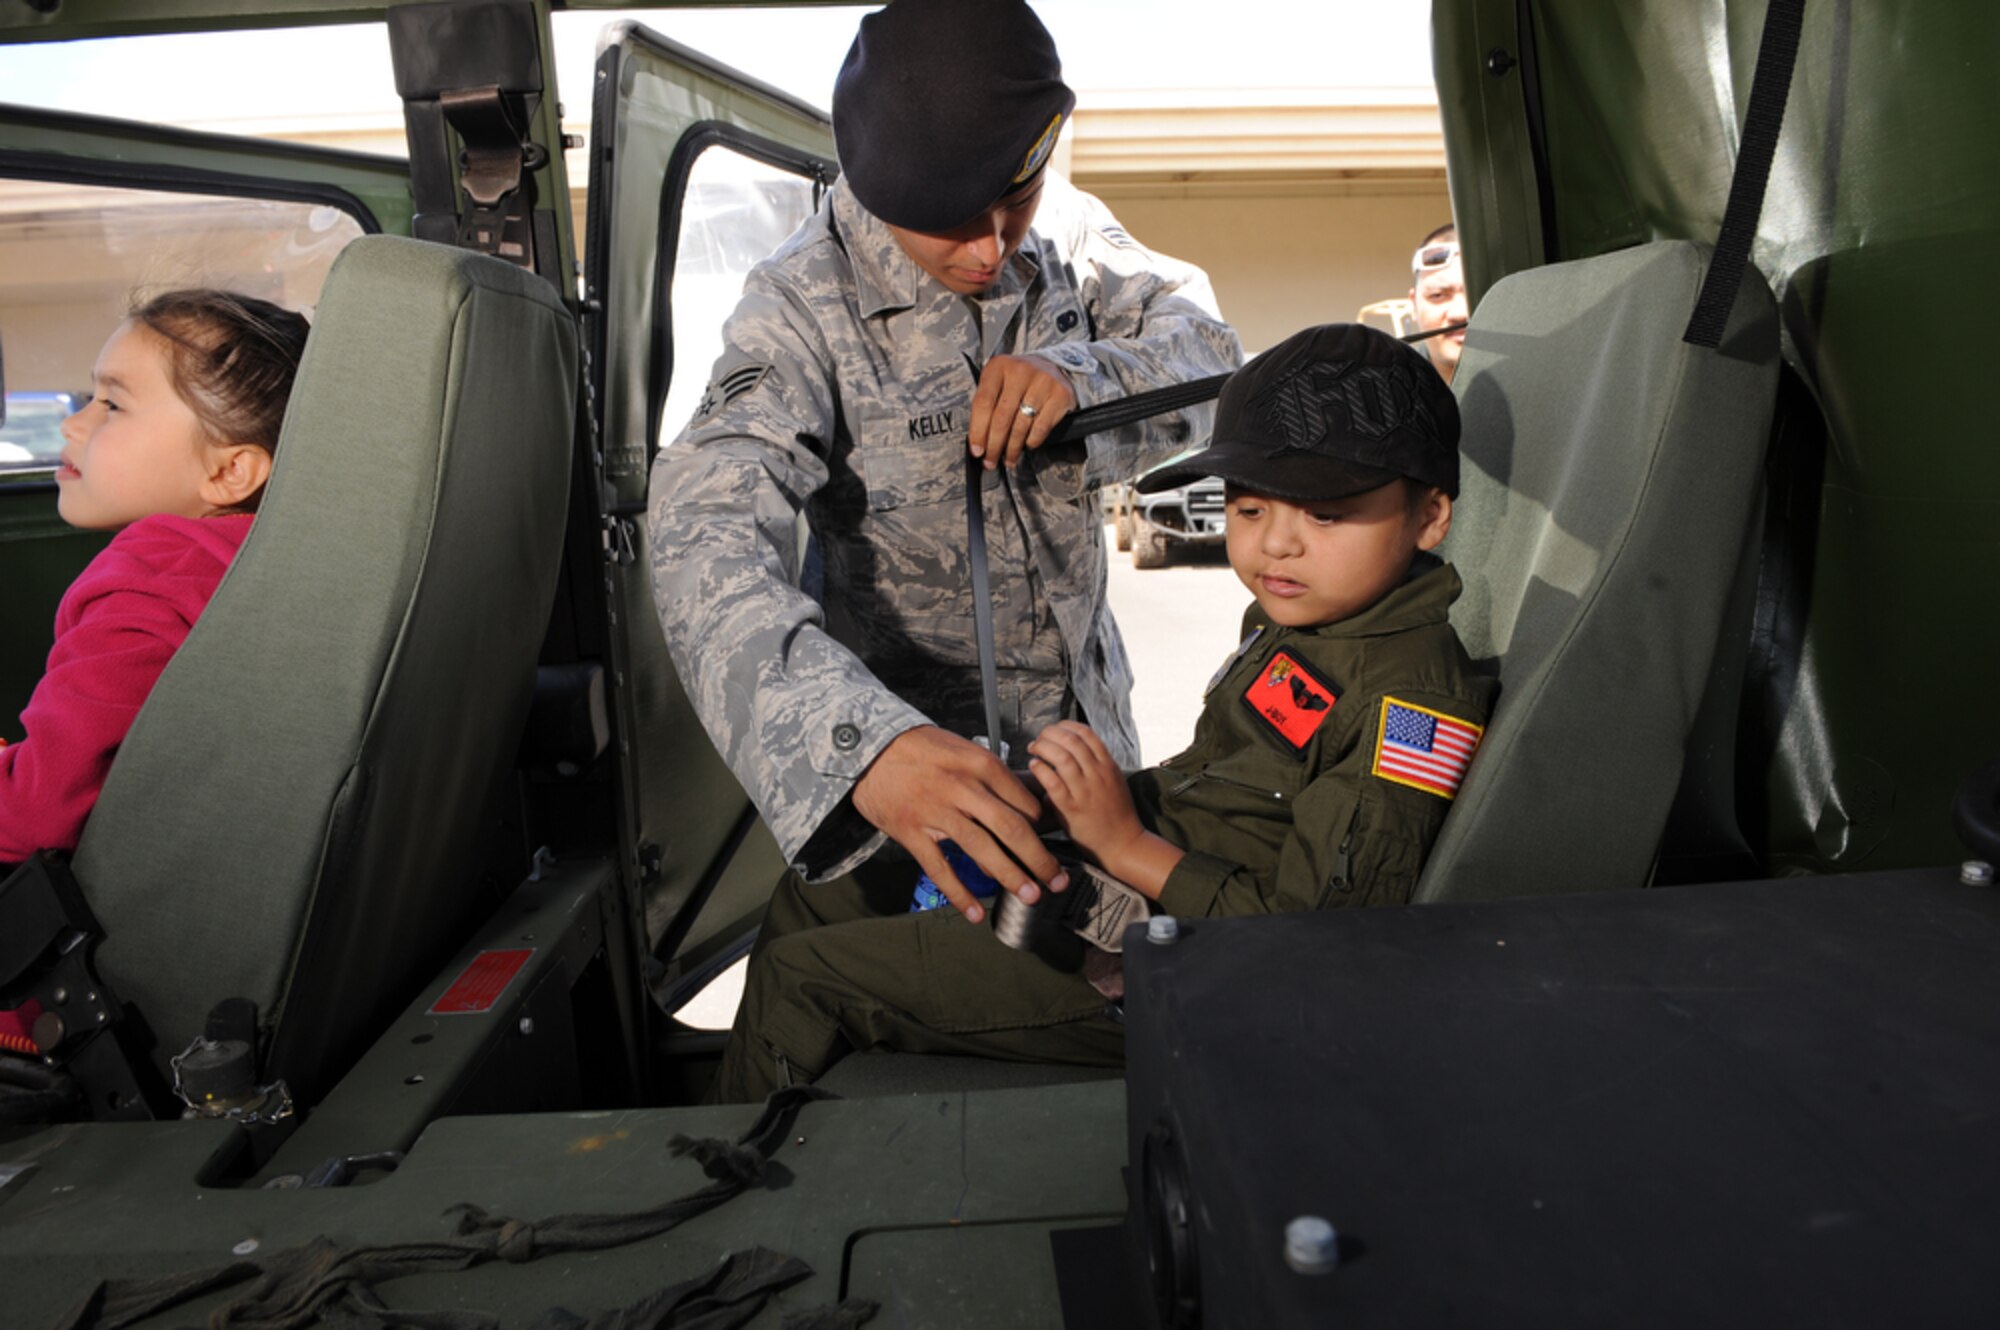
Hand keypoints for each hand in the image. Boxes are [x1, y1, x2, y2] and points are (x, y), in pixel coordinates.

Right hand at [852, 725, 1068, 923]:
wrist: (869, 749)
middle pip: (1012, 829)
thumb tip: (1019, 802)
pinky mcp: (913, 832)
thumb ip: (989, 774)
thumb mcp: (961, 747)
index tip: (1051, 842)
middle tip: (1057, 880)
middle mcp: (963, 788)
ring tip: (1031, 896)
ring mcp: (937, 811)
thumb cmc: (920, 747)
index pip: (1022, 800)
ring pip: (982, 849)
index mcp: (979, 764)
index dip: (1042, 826)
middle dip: (1039, 858)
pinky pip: (940, 868)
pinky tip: (974, 912)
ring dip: (1010, 876)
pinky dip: (959, 893)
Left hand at [967, 354, 1075, 470]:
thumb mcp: (999, 381)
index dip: (977, 430)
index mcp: (999, 366)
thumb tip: (978, 442)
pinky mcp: (1060, 395)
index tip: (976, 450)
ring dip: (1012, 448)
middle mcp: (1021, 371)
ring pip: (1021, 426)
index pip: (983, 403)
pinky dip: (1032, 441)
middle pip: (1002, 418)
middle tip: (990, 462)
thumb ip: (987, 404)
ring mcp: (1042, 382)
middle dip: (994, 445)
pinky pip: (1040, 427)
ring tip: (1008, 459)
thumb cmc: (1019, 380)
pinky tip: (1027, 445)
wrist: (1054, 366)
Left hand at [1027, 721, 1146, 868]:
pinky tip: (1034, 766)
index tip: (1054, 729)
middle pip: (1071, 740)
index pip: (1086, 733)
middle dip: (1050, 733)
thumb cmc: (1116, 815)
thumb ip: (1096, 766)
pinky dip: (1040, 769)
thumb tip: (1072, 751)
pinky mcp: (1072, 808)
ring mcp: (1085, 791)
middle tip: (1039, 739)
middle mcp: (1098, 775)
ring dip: (1042, 747)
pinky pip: (1052, 781)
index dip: (1066, 726)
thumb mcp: (1114, 782)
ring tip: (1033, 750)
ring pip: (1061, 757)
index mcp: (1108, 766)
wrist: (1123, 844)